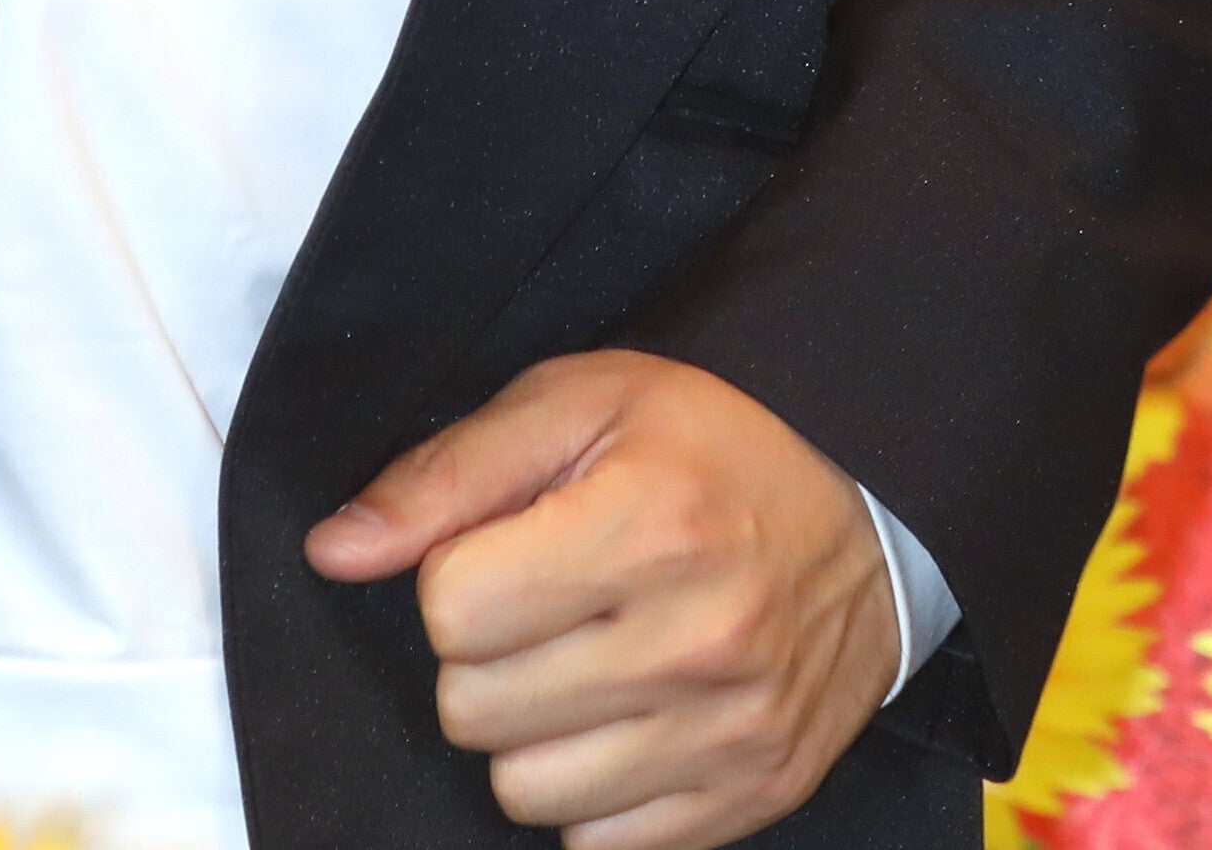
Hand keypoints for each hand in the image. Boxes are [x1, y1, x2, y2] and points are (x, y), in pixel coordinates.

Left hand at [303, 353, 898, 848]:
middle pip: (472, 711)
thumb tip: (335, 551)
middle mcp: (697, 639)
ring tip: (589, 665)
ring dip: (534, 733)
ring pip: (525, 791)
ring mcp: (731, 731)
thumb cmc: (714, 446)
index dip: (459, 576)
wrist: (876, 512)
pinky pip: (598, 843)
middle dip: (487, 657)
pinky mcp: (753, 794)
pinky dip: (595, 791)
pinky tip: (633, 718)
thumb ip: (448, 474)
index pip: (450, 610)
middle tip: (551, 607)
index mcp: (648, 527)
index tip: (513, 549)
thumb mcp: (583, 405)